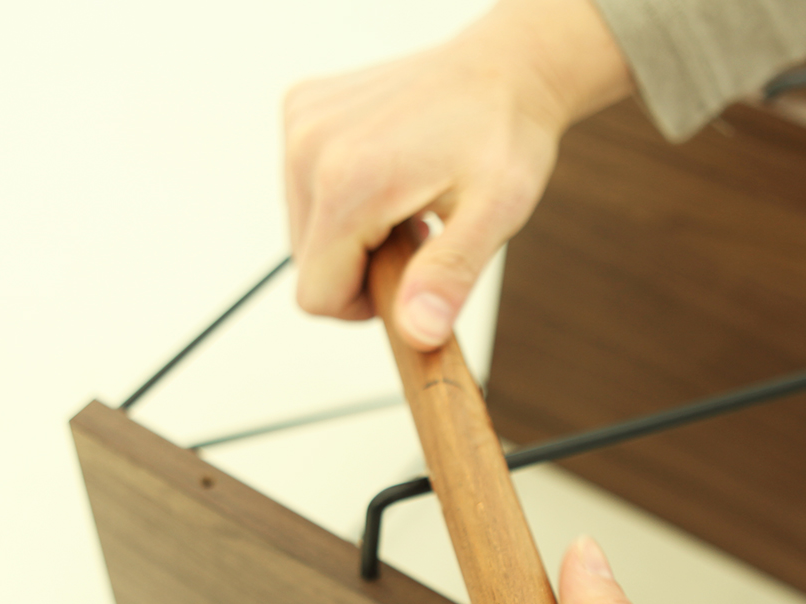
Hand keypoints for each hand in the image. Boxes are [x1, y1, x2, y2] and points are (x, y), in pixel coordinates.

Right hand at [283, 0, 631, 348]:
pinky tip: (386, 176)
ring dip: (351, 235)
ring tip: (403, 204)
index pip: (317, 296)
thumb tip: (418, 332)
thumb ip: (450, 277)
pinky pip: (303, 191)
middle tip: (414, 234)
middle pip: (308, 267)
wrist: (505, 68)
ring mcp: (301, 124)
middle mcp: (310, 147)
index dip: (362, 307)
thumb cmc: (504, 134)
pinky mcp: (301, 111)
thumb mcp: (494, 214)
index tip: (406, 281)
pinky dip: (341, 198)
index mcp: (348, 181)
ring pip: (303, 233)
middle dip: (359, 267)